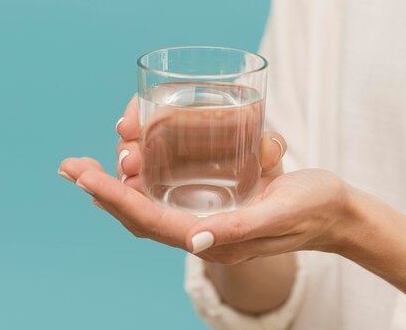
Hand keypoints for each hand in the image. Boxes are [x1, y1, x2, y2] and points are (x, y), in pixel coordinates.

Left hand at [59, 96, 355, 263]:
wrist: (335, 213)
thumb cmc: (313, 208)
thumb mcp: (281, 213)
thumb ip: (241, 227)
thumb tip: (194, 240)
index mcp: (212, 238)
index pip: (147, 219)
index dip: (112, 196)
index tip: (82, 174)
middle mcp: (199, 230)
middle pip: (137, 213)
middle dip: (100, 189)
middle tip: (70, 165)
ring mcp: (201, 218)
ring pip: (145, 203)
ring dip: (114, 185)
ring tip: (86, 164)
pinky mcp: (209, 203)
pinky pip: (163, 195)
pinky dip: (137, 181)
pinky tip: (125, 166)